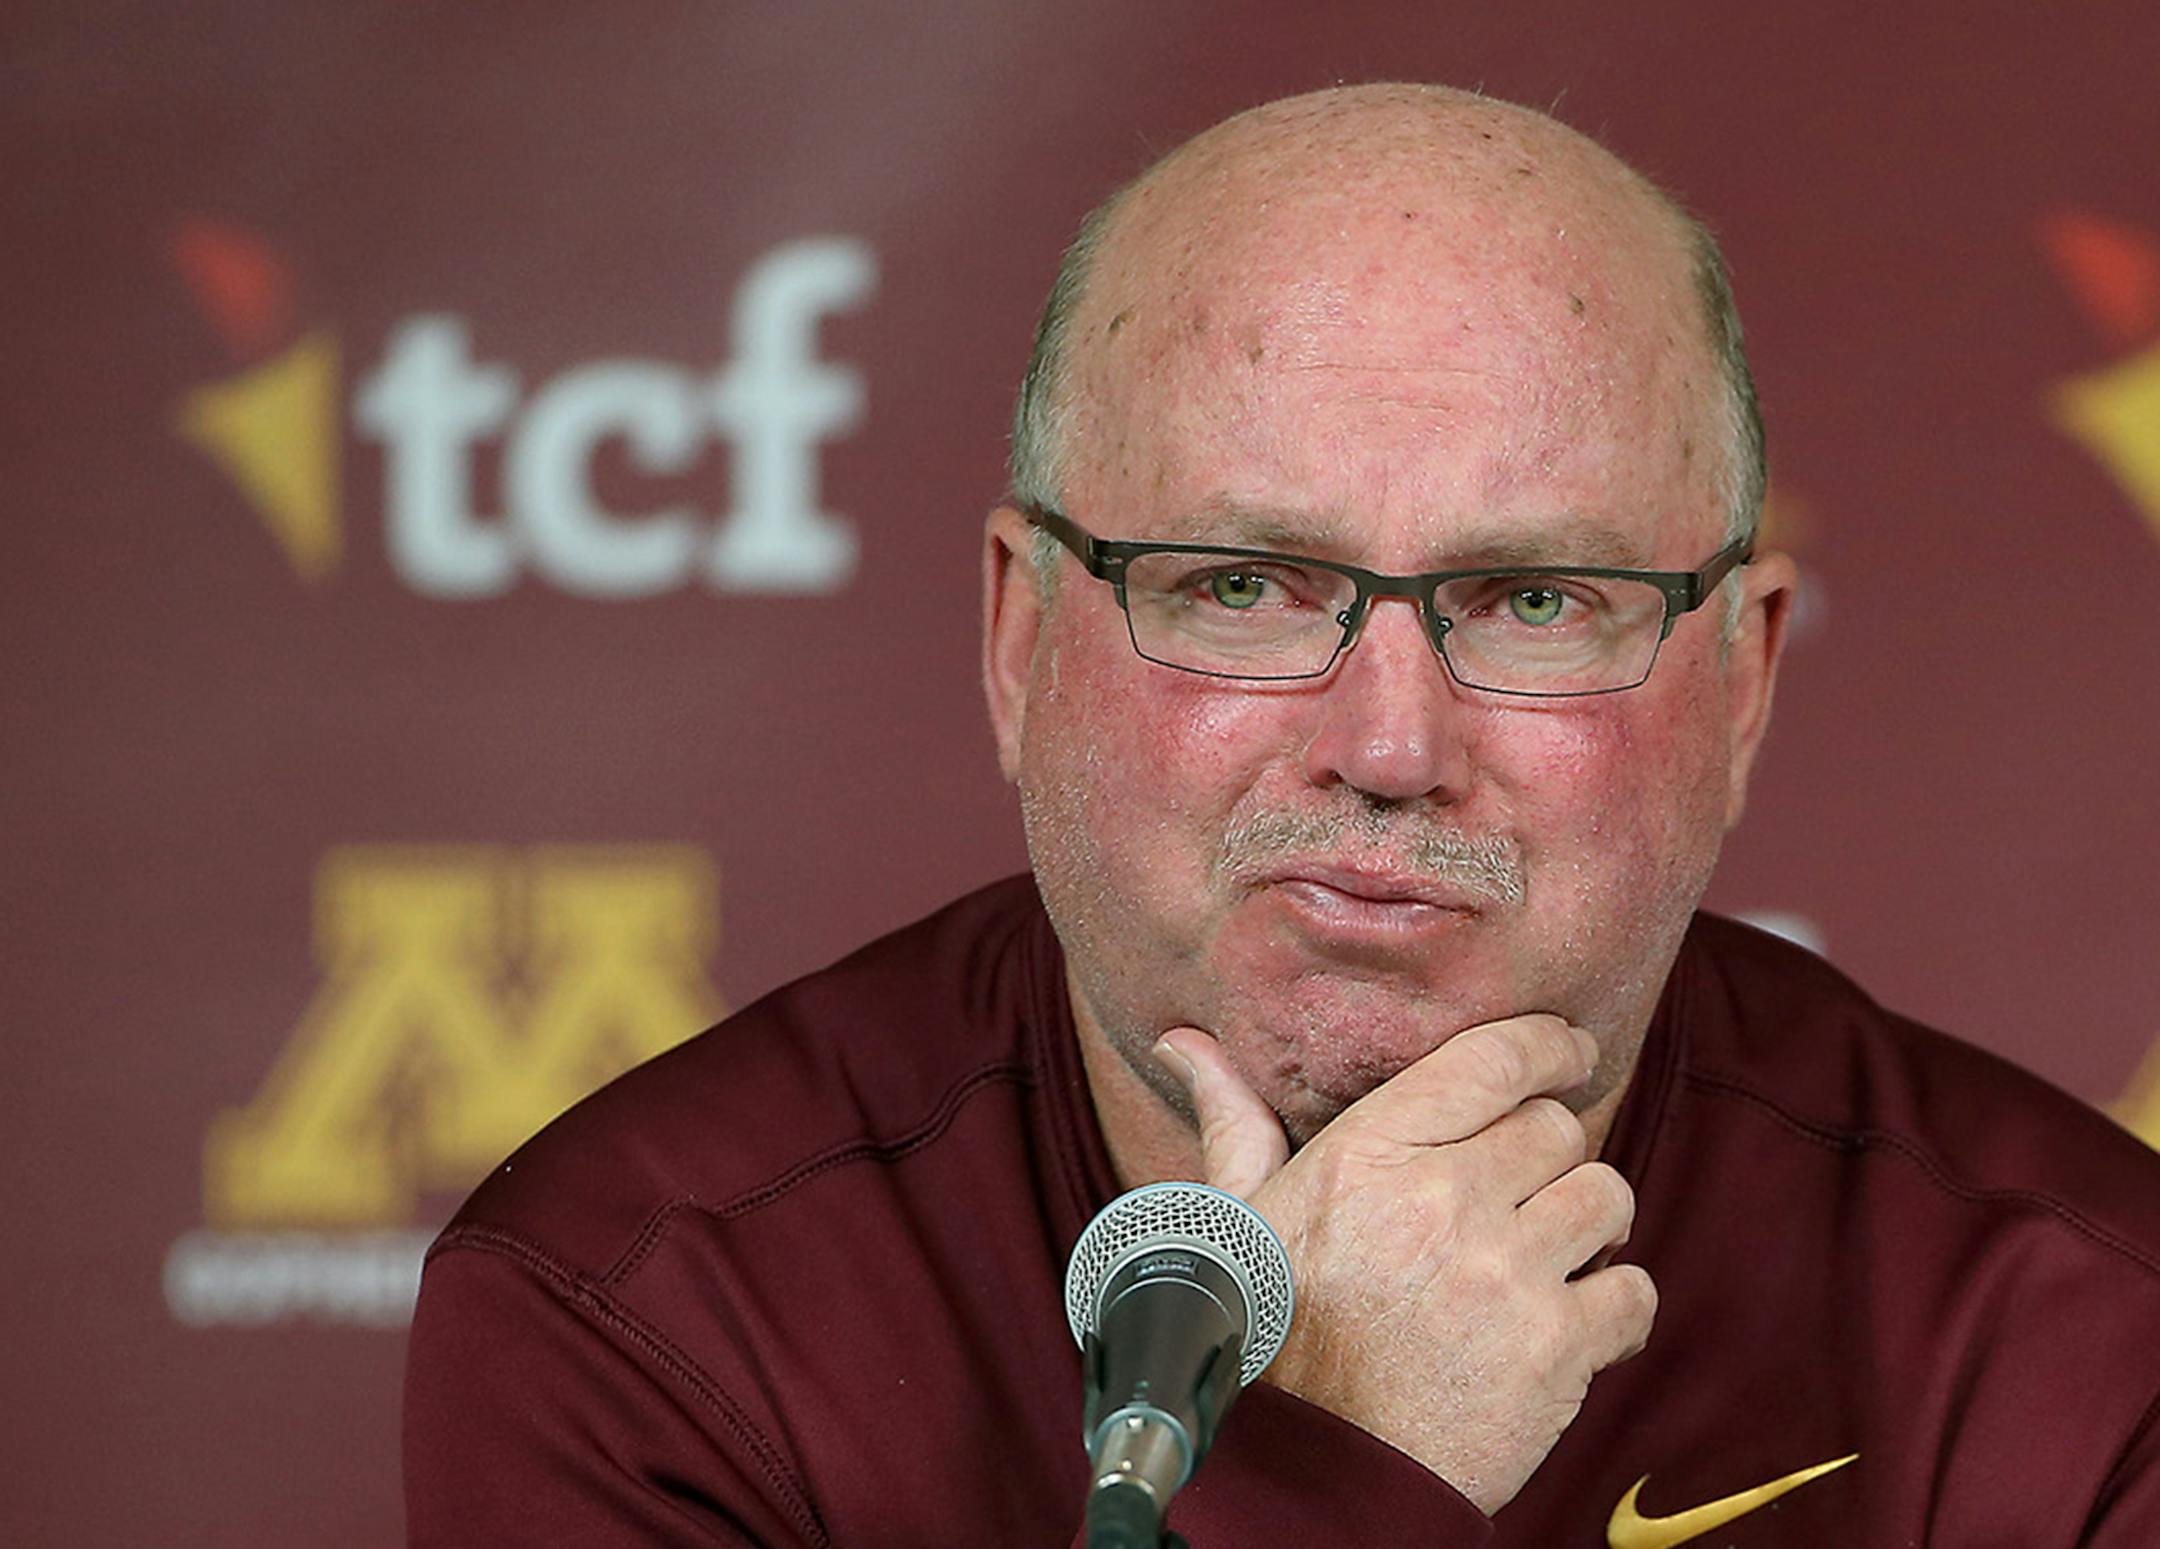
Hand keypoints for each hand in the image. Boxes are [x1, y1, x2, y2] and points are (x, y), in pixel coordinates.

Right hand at [1155, 1015, 1654, 1514]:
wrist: (1311, 1472)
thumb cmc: (1268, 1336)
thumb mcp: (1241, 1217)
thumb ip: (1233, 1122)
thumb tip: (1181, 1043)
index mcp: (1367, 1155)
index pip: (1490, 1060)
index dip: (1547, 1043)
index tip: (1568, 1049)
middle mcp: (1441, 1201)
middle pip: (1554, 1127)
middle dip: (1547, 1155)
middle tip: (1519, 1190)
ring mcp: (1503, 1274)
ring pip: (1606, 1196)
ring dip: (1588, 1221)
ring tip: (1550, 1250)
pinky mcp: (1555, 1349)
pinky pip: (1632, 1291)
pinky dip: (1615, 1306)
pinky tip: (1572, 1320)